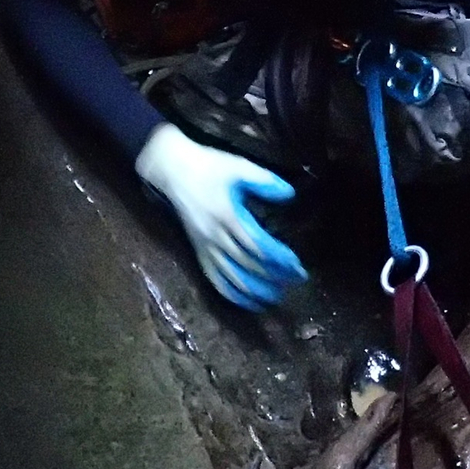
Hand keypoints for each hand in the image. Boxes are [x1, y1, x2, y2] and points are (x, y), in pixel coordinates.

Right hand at [133, 123, 307, 310]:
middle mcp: (216, 237)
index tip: (298, 266)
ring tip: (275, 296)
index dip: (280, 259)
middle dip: (274, 277)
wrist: (171, 170)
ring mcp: (205, 247)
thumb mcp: (239, 166)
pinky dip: (232, 295)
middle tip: (295, 281)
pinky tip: (248, 301)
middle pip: (249, 265)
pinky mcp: (197, 252)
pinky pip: (214, 280)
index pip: (259, 246)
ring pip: (232, 278)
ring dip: (255, 291)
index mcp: (228, 216)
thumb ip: (265, 181)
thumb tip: (290, 194)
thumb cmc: (208, 166)